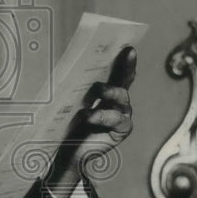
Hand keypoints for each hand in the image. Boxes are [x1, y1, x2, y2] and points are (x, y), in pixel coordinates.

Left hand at [48, 46, 136, 192]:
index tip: (128, 46)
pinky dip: (100, 116)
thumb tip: (71, 66)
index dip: (124, 59)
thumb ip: (77, 87)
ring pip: (121, 97)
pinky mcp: (122, 130)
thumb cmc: (70, 123)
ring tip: (97, 89)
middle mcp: (119, 100)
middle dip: (126, 65)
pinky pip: (115, 119)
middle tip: (125, 53)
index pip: (118, 72)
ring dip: (110, 91)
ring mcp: (123, 115)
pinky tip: (86, 115)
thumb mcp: (72, 101)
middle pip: (125, 80)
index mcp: (109, 91)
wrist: (68, 151)